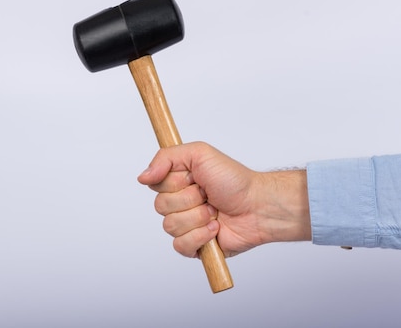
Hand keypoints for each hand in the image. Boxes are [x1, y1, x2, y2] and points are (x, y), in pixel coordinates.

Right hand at [137, 142, 311, 257]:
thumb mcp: (200, 153)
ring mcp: (186, 225)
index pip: (155, 184)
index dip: (174, 182)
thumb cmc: (234, 180)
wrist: (258, 206)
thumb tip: (143, 177)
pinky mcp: (194, 246)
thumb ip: (166, 157)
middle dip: (189, 199)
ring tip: (214, 211)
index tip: (193, 177)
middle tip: (208, 194)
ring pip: (170, 226)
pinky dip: (200, 237)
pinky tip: (215, 229)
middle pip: (160, 206)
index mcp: (178, 181)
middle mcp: (180, 203)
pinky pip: (180, 246)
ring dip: (197, 217)